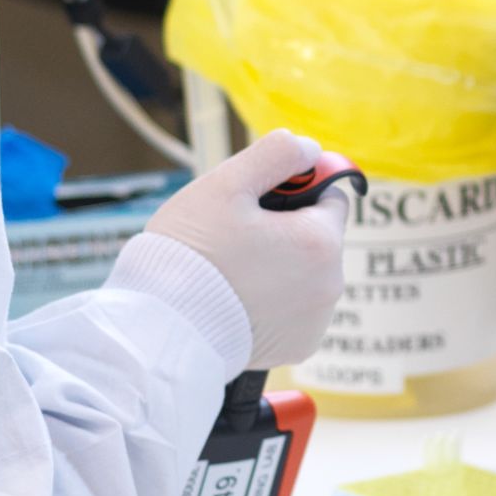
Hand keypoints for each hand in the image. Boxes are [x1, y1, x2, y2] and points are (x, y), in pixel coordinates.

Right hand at [148, 130, 351, 368]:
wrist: (165, 329)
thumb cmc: (192, 255)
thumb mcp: (226, 185)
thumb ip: (275, 154)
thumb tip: (309, 148)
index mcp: (320, 242)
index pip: (330, 198)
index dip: (294, 191)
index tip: (259, 200)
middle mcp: (330, 285)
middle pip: (317, 238)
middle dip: (285, 231)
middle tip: (235, 237)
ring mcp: (315, 321)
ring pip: (305, 275)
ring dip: (280, 267)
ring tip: (231, 272)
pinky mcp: (298, 347)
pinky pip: (293, 311)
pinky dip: (273, 303)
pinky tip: (237, 301)